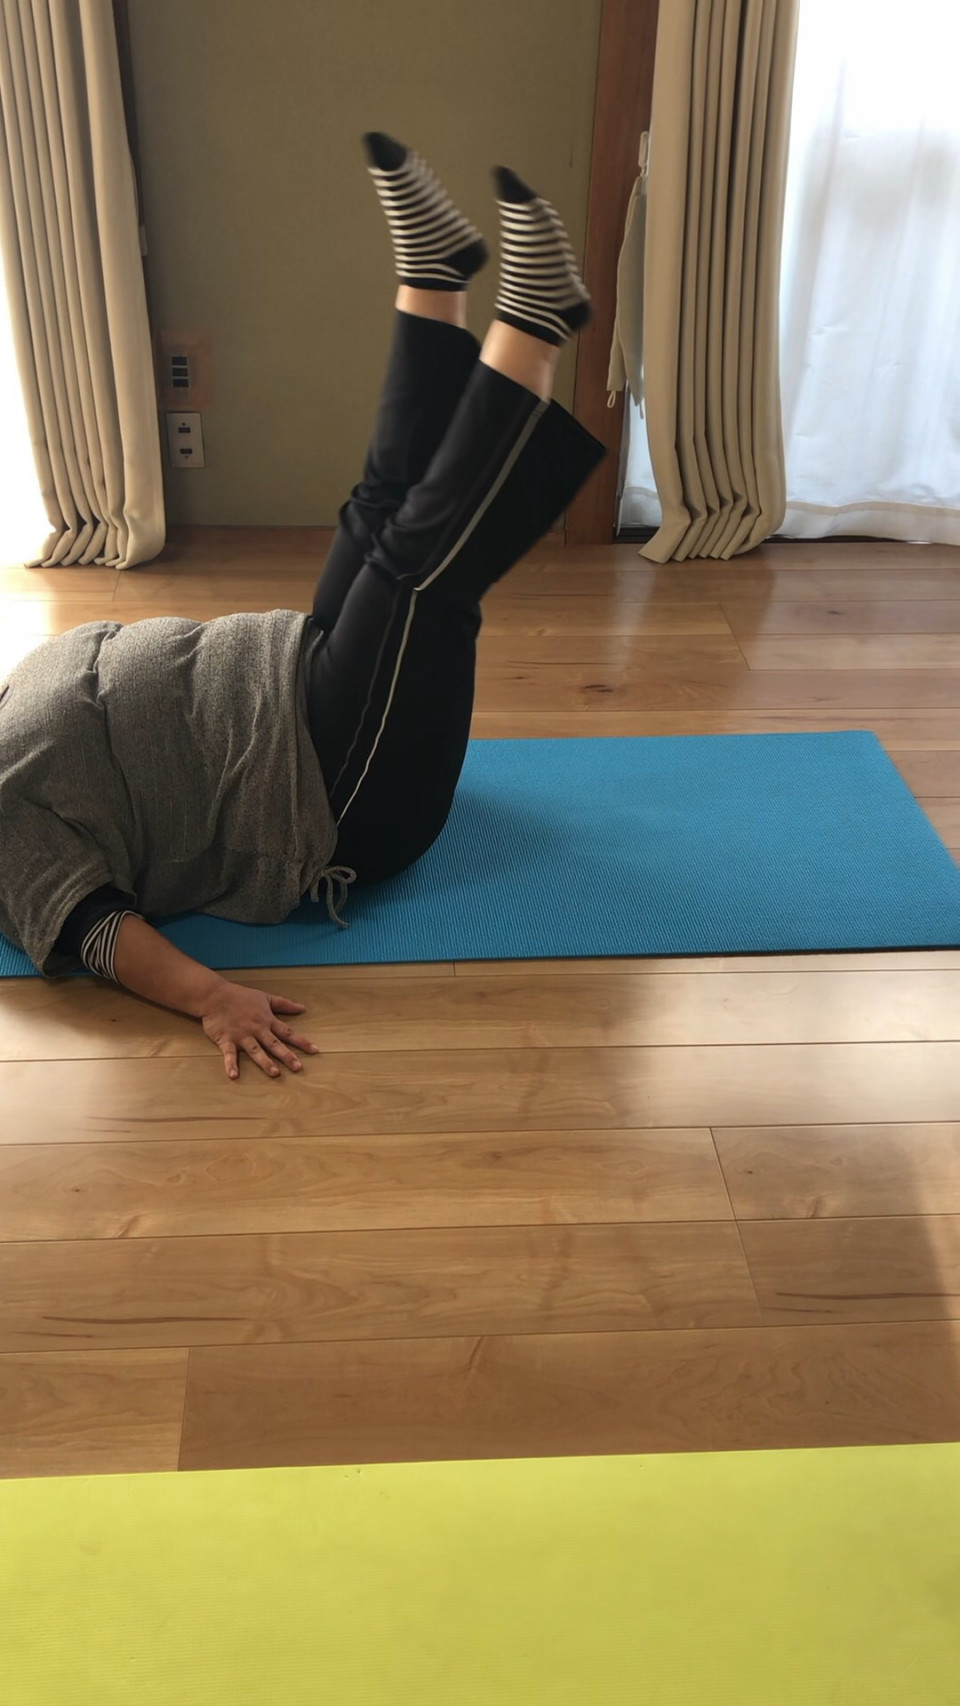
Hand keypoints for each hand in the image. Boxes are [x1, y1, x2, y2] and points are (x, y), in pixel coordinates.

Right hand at [199, 979, 318, 1079]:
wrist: (215, 995)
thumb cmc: (240, 996)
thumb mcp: (265, 997)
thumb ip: (284, 1004)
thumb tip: (302, 1008)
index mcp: (267, 1021)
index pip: (288, 1033)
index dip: (302, 1042)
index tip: (315, 1051)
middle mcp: (257, 1029)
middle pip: (274, 1044)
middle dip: (287, 1056)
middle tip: (298, 1067)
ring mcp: (242, 1035)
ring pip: (255, 1050)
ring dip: (264, 1062)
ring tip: (274, 1073)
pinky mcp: (226, 1039)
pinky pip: (229, 1054)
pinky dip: (230, 1064)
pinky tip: (233, 1075)